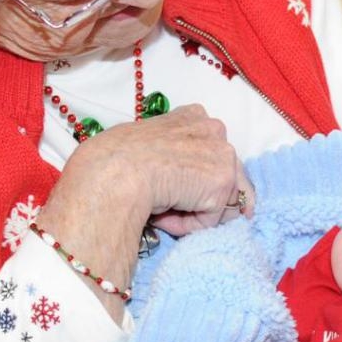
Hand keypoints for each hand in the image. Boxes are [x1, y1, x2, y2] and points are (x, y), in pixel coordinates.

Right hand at [36, 106, 246, 319]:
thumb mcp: (146, 145)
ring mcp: (223, 155)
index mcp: (193, 115)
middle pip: (225, 174)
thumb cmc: (116, 157)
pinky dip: (188, 226)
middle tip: (168, 208)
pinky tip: (164, 216)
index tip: (173, 188)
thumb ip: (168, 154)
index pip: (210, 150)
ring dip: (193, 212)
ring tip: (161, 211)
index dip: (195, 176)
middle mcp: (214, 129)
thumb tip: (174, 182)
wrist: (116, 170)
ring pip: (219, 199)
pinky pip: (211, 219)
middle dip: (202, 197)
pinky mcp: (223, 185)